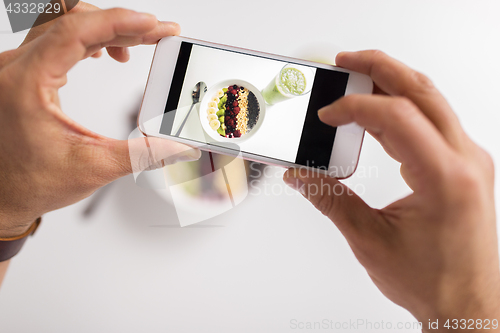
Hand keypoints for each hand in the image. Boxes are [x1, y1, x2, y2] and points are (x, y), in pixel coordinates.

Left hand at [0, 7, 199, 236]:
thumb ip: (142, 155)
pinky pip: (57, 39)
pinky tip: (105, 52)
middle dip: (121, 24)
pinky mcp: (23, 73)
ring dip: (105, 29)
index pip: (75, 32)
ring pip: (65, 25)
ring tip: (138, 44)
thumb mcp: (93, 167)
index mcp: (25, 85)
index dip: (118, 22)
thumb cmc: (30, 183)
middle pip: (73, 20)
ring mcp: (17, 68)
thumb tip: (179, 148)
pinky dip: (88, 39)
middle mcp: (15, 69)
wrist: (2, 195)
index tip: (152, 24)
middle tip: (157, 34)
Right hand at [284, 51, 498, 329]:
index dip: (355, 108)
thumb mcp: (370, 240)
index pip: (397, 117)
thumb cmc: (434, 281)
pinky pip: (434, 118)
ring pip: (432, 99)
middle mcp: (465, 160)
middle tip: (344, 61)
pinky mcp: (463, 165)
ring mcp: (469, 159)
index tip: (327, 115)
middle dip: (379, 68)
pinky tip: (379, 111)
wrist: (467, 304)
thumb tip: (301, 176)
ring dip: (393, 82)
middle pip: (422, 90)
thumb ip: (330, 199)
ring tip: (358, 77)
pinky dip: (404, 106)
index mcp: (445, 178)